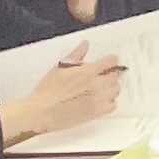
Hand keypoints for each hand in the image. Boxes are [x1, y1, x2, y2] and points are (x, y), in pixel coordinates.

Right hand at [4, 51, 126, 143]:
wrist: (42, 111)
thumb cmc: (48, 90)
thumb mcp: (60, 67)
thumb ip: (76, 55)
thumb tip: (85, 44)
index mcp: (88, 72)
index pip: (111, 61)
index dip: (111, 60)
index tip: (109, 61)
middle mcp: (96, 85)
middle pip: (116, 76)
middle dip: (112, 73)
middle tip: (103, 75)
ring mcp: (98, 99)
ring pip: (116, 90)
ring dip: (111, 87)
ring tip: (101, 88)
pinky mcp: (96, 113)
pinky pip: (112, 106)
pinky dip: (110, 102)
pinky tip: (101, 100)